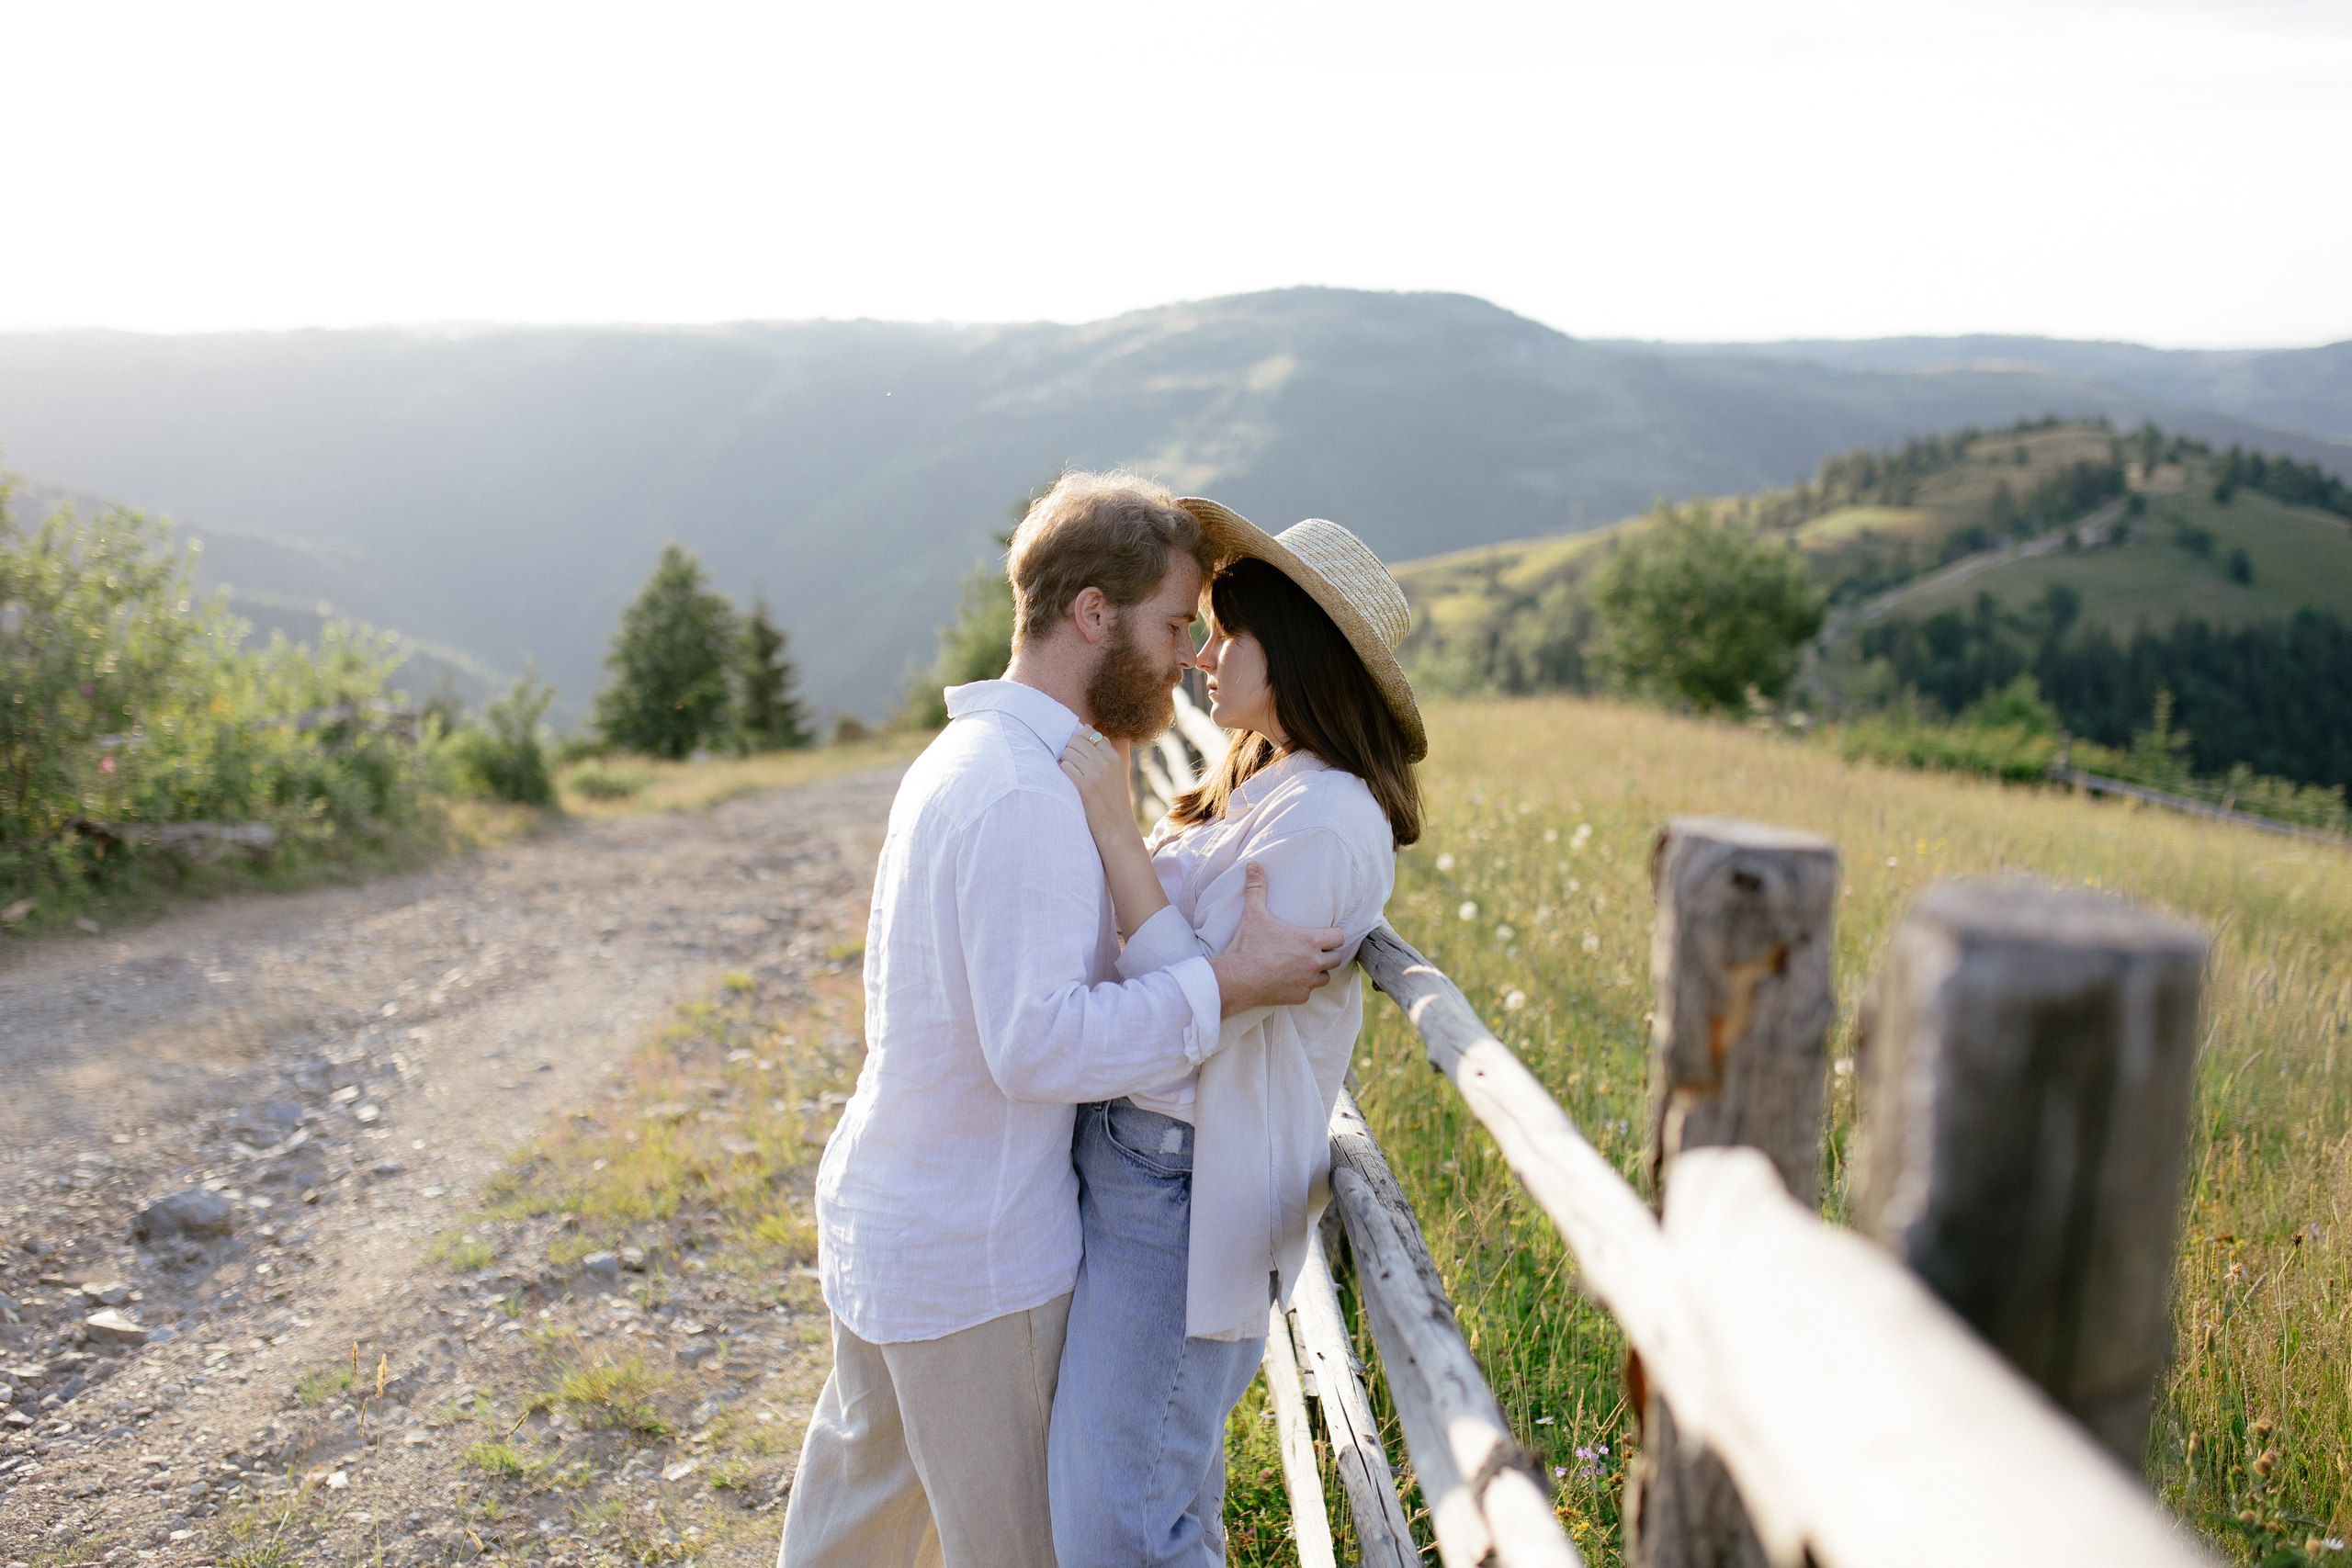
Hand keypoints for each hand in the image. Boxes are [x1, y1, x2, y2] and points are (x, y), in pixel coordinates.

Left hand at [1058, 727, 1133, 833]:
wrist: (1117, 828)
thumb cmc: (1112, 802)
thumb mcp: (1116, 774)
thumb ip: (1104, 753)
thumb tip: (1087, 730)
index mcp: (1114, 757)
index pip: (1091, 734)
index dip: (1079, 741)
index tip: (1077, 754)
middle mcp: (1106, 762)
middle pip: (1076, 740)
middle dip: (1068, 750)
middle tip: (1069, 764)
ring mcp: (1096, 773)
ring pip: (1068, 752)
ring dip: (1064, 761)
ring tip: (1069, 774)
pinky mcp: (1086, 787)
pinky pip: (1066, 767)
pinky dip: (1063, 772)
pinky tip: (1068, 781)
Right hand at [1209, 861, 1347, 1016]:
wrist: (1235, 979)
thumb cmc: (1247, 945)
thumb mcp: (1253, 913)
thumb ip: (1257, 887)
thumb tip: (1252, 864)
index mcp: (1310, 940)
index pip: (1339, 937)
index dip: (1332, 935)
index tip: (1322, 934)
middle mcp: (1314, 962)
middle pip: (1336, 958)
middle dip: (1326, 954)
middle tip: (1311, 949)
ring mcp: (1308, 982)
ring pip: (1326, 977)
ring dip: (1318, 972)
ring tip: (1303, 965)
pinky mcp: (1299, 997)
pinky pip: (1309, 992)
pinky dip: (1303, 987)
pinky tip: (1289, 980)